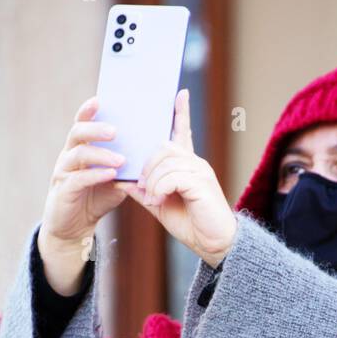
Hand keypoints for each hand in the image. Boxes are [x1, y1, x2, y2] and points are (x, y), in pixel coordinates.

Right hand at [38, 96, 128, 293]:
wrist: (74, 229)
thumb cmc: (95, 199)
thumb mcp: (115, 180)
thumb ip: (128, 166)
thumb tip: (153, 152)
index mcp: (80, 148)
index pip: (82, 122)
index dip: (88, 110)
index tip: (101, 99)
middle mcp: (68, 156)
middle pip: (77, 133)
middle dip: (96, 129)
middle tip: (116, 131)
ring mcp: (63, 173)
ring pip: (78, 155)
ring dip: (100, 154)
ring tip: (120, 159)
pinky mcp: (63, 191)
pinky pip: (78, 179)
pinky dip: (95, 176)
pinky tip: (110, 175)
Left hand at [117, 89, 236, 266]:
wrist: (214, 244)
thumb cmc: (191, 225)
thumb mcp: (160, 205)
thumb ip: (144, 191)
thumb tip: (122, 180)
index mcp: (187, 165)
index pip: (183, 132)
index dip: (181, 113)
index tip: (180, 93)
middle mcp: (195, 163)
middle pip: (163, 147)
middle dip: (147, 166)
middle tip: (142, 187)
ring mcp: (200, 171)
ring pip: (165, 162)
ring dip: (151, 181)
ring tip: (152, 199)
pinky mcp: (201, 182)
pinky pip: (171, 176)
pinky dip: (159, 189)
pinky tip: (158, 202)